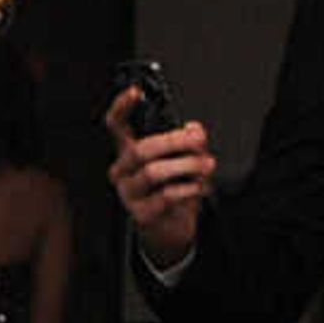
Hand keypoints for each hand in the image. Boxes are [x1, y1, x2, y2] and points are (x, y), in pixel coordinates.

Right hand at [105, 96, 214, 266]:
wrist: (170, 230)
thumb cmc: (172, 190)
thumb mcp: (182, 160)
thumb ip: (188, 141)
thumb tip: (194, 129)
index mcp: (129, 153)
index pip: (116, 126)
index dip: (122, 107)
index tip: (135, 92)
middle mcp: (123, 172)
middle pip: (141, 149)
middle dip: (175, 142)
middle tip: (199, 141)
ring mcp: (129, 194)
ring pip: (154, 172)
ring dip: (187, 166)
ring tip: (206, 166)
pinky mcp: (141, 215)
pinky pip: (166, 196)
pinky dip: (189, 189)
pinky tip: (200, 186)